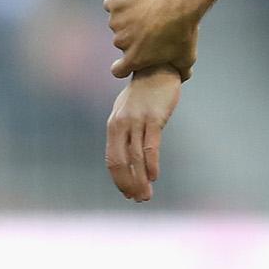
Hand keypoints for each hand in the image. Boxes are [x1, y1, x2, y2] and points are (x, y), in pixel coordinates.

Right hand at [106, 0, 207, 79]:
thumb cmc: (184, 29)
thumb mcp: (187, 56)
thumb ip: (182, 71)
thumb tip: (182, 79)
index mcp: (134, 58)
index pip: (119, 70)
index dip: (123, 66)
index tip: (130, 59)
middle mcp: (121, 41)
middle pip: (121, 41)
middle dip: (132, 35)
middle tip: (150, 25)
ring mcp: (116, 21)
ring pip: (117, 21)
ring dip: (127, 17)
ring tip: (147, 10)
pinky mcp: (115, 3)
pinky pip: (112, 4)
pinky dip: (121, 1)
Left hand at [106, 67, 181, 201]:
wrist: (157, 69)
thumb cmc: (142, 95)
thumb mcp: (126, 113)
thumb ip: (124, 134)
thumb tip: (126, 158)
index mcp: (113, 126)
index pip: (112, 160)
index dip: (119, 180)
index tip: (128, 194)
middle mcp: (121, 124)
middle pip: (120, 162)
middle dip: (128, 184)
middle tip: (138, 199)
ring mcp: (137, 121)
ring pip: (135, 158)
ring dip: (141, 180)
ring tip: (146, 195)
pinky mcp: (154, 118)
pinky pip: (151, 146)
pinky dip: (151, 164)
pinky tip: (154, 177)